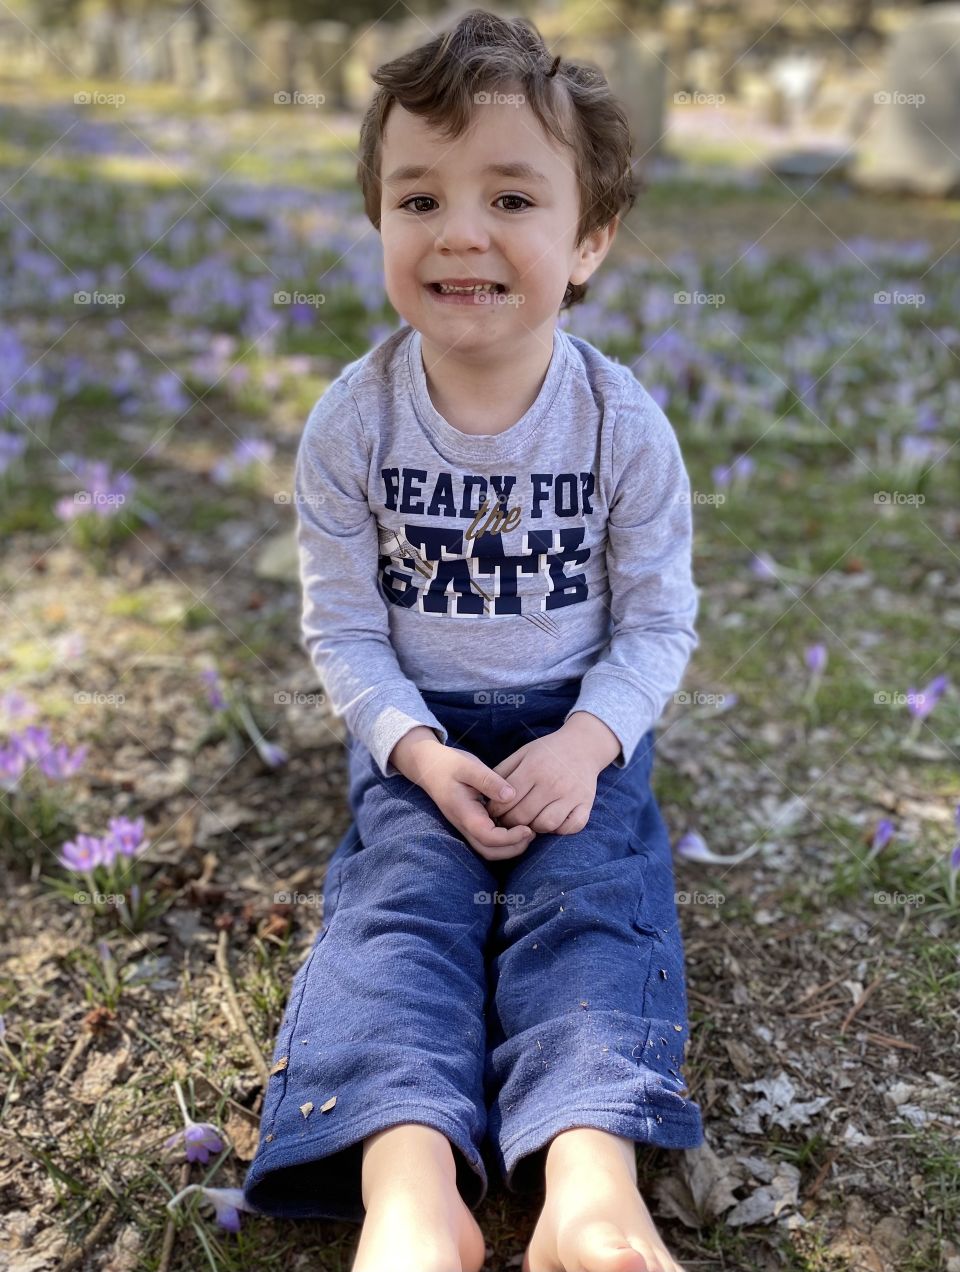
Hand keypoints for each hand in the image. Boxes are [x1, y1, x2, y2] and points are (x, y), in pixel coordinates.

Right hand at [390, 727, 534, 861]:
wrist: (429, 766)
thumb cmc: (449, 764)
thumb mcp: (468, 766)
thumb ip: (489, 781)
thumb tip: (511, 796)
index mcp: (464, 813)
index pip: (488, 838)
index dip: (510, 838)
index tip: (528, 828)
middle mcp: (464, 825)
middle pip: (490, 851)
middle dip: (514, 848)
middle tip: (533, 832)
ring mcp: (466, 826)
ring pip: (488, 849)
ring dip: (510, 847)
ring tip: (528, 831)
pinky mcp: (471, 823)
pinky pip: (488, 840)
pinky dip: (504, 840)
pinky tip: (517, 825)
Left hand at [483, 720, 609, 834]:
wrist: (583, 745)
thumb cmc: (547, 751)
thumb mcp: (522, 753)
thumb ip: (503, 772)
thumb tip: (484, 794)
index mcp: (534, 768)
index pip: (507, 799)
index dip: (495, 810)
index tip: (493, 812)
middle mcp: (553, 783)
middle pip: (523, 815)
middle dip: (509, 823)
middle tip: (506, 822)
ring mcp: (571, 795)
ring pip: (546, 825)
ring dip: (533, 828)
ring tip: (528, 822)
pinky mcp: (586, 803)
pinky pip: (571, 827)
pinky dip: (559, 830)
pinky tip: (551, 823)